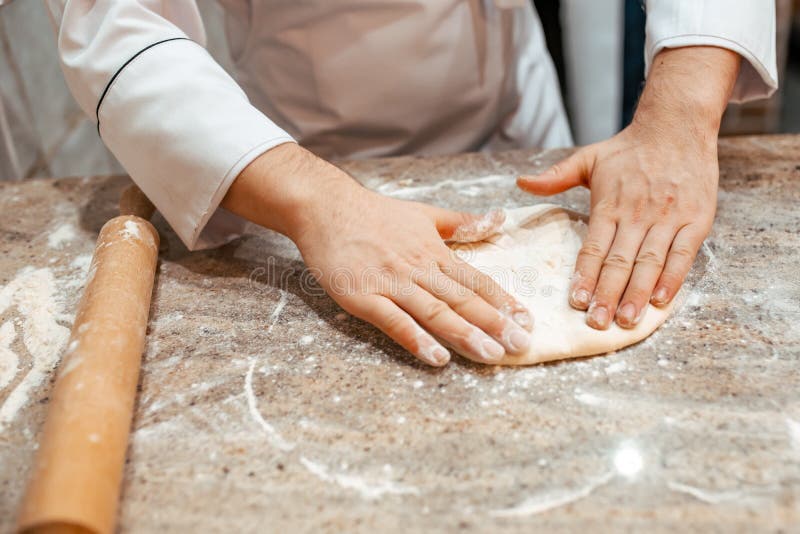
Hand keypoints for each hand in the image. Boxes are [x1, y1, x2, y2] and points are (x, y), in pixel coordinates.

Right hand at [224, 143, 532, 365]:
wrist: (326, 207)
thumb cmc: (374, 213)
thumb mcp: (424, 213)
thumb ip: (461, 222)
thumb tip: (499, 218)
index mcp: (434, 252)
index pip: (476, 280)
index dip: (503, 301)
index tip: (527, 320)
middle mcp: (418, 268)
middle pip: (462, 299)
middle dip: (494, 323)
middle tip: (520, 345)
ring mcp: (391, 283)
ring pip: (434, 311)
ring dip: (464, 333)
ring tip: (491, 354)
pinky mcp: (364, 296)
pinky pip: (394, 321)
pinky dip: (416, 339)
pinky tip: (437, 358)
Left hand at [517, 46, 739, 329]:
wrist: (677, 124)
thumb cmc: (629, 148)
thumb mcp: (588, 158)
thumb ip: (555, 176)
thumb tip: (520, 182)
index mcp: (609, 203)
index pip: (594, 246)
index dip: (585, 275)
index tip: (575, 301)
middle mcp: (637, 213)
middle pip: (620, 261)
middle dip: (608, 295)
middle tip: (598, 323)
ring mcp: (669, 217)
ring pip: (650, 262)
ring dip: (638, 294)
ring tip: (627, 321)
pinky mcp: (697, 218)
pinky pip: (683, 253)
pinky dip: (673, 277)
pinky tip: (661, 299)